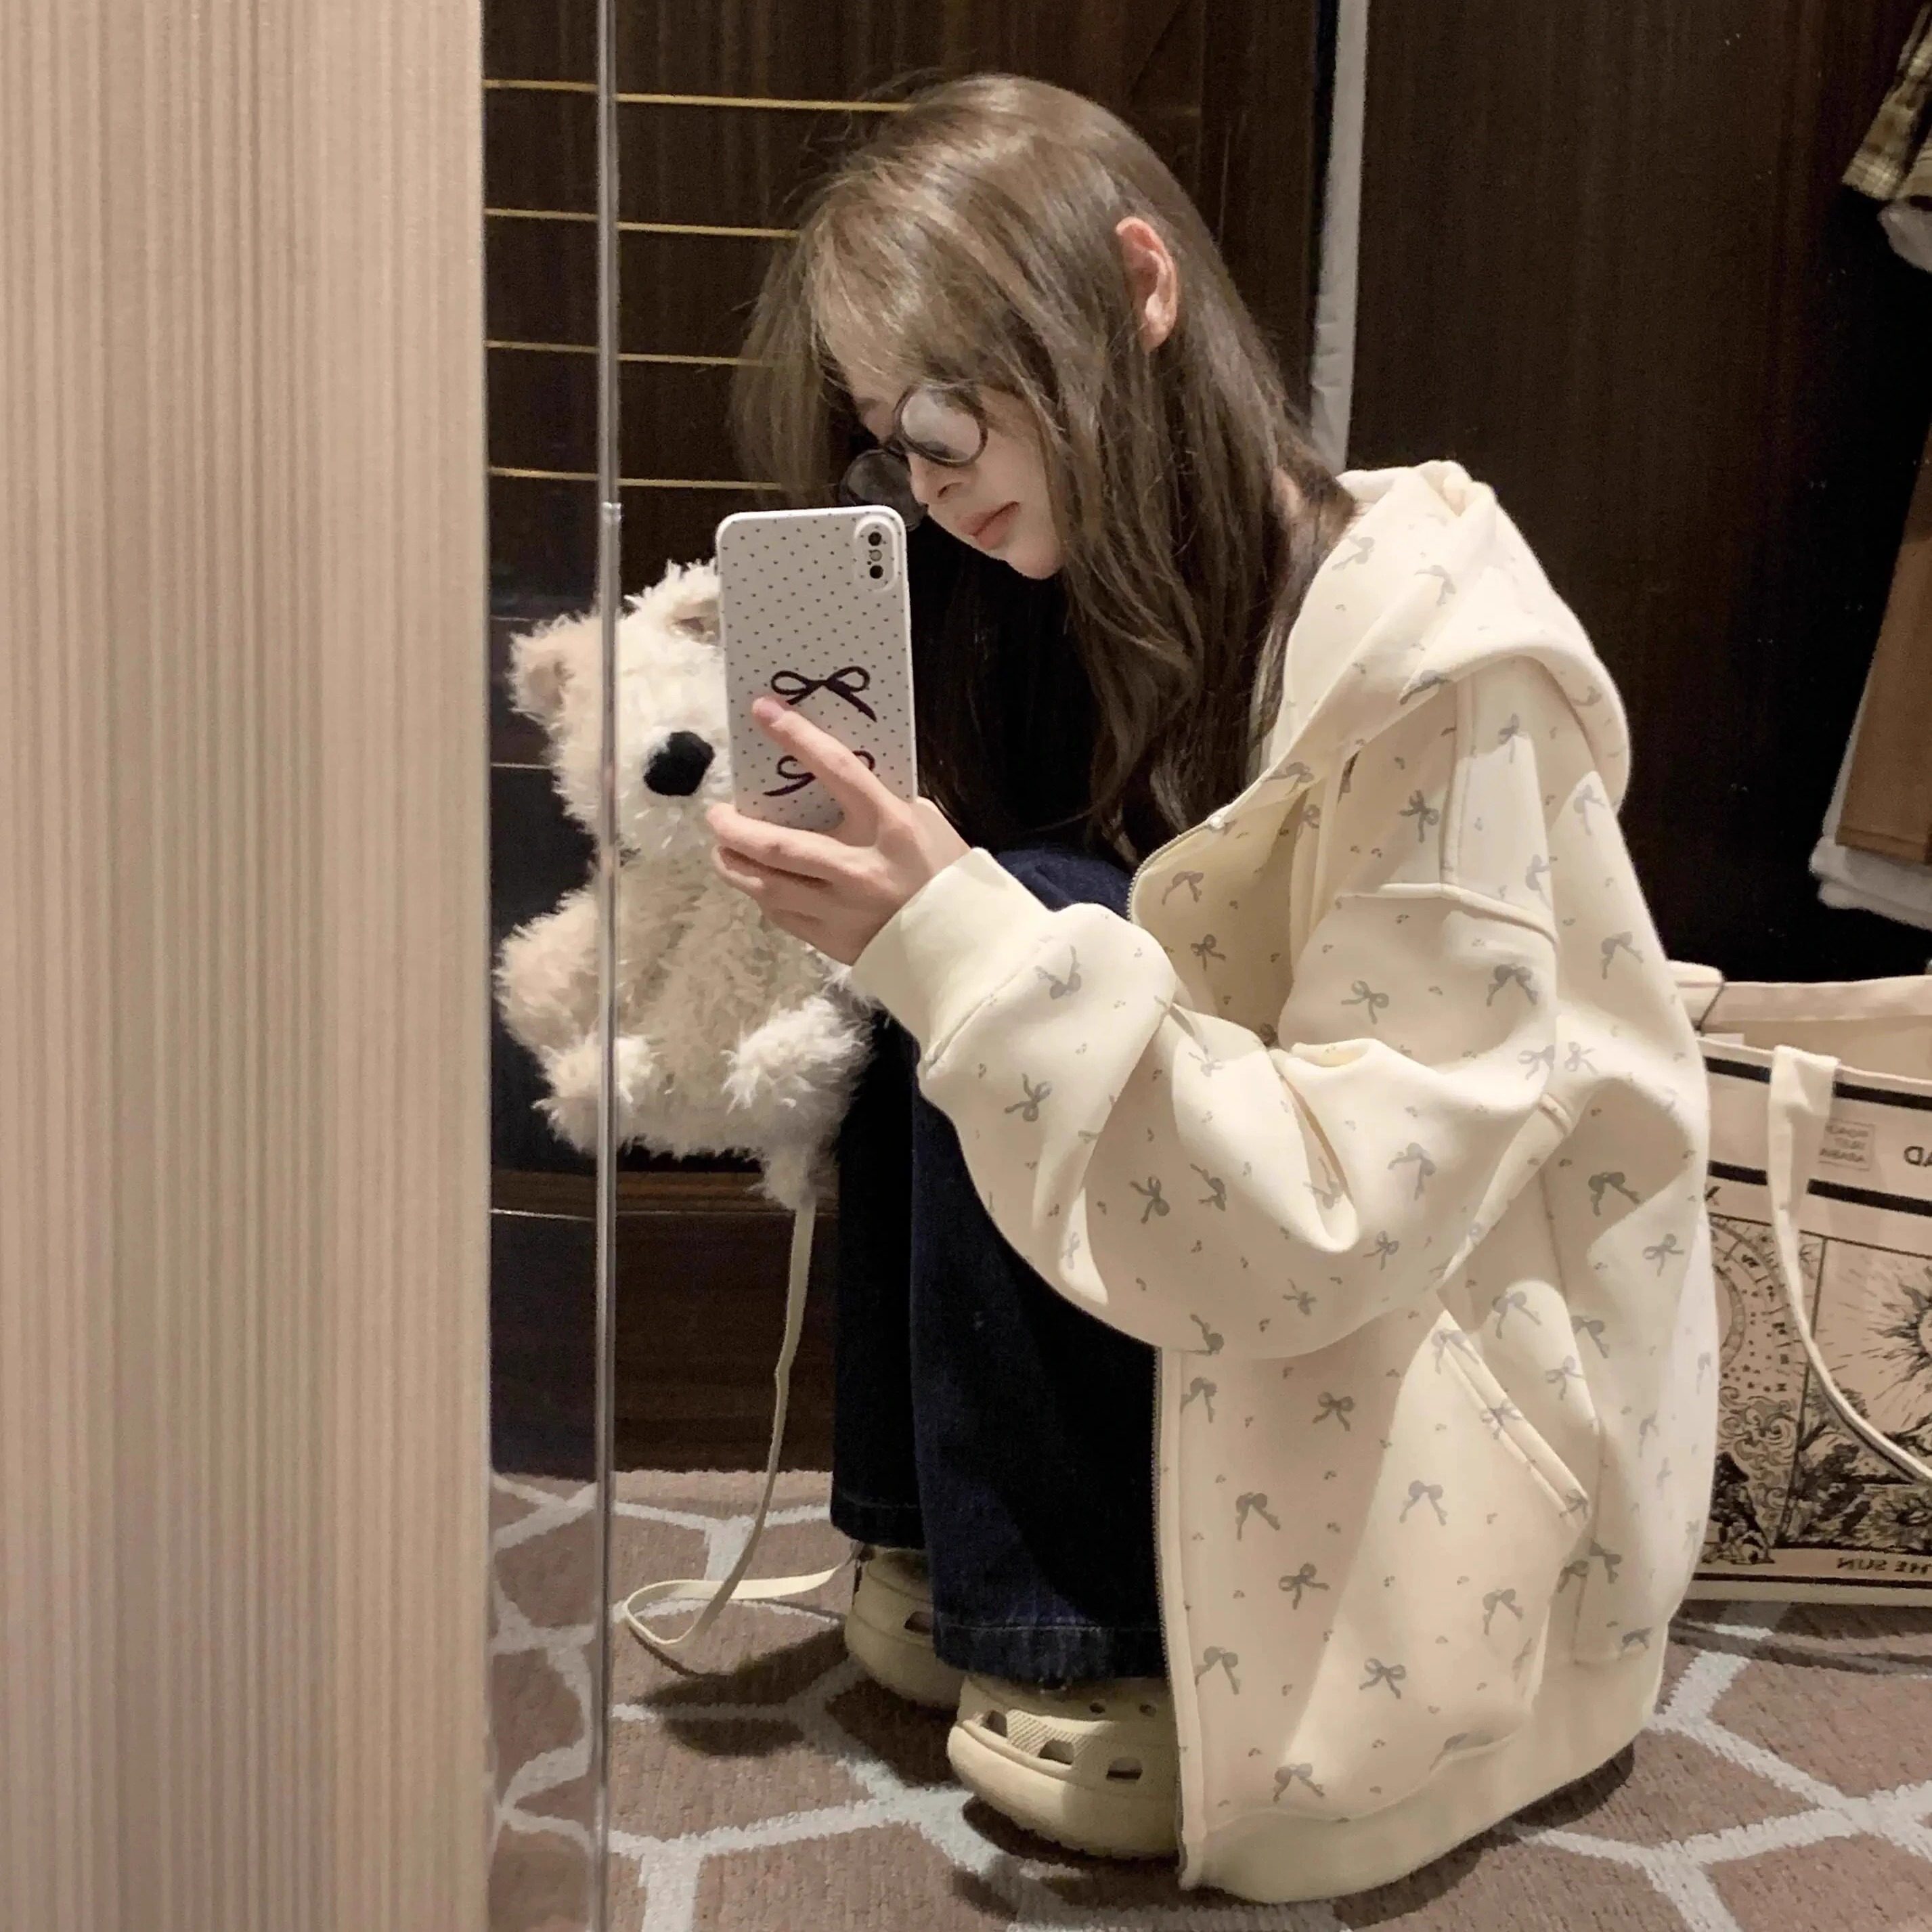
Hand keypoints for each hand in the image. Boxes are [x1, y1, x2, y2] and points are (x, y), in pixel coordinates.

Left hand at [704, 694, 972, 966]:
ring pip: (766, 886)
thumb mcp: (921, 822)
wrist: (959, 944)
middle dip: (735, 827)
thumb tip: (825, 778)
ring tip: (722, 849)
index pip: (838, 770)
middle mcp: (859, 868)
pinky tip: (756, 881)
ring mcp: (841, 910)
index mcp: (890, 827)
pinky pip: (780, 914)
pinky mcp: (832, 941)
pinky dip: (761, 893)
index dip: (798, 738)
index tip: (763, 711)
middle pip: (778, 844)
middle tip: (717, 814)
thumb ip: (876, 801)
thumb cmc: (941, 872)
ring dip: (733, 864)